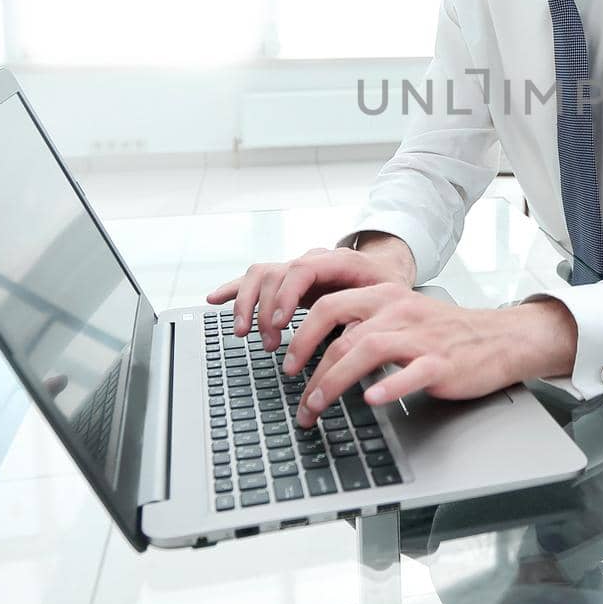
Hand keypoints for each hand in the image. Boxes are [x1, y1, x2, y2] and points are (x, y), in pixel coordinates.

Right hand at [204, 233, 414, 351]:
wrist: (385, 269)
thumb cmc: (386, 284)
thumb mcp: (387, 297)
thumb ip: (367, 312)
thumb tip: (348, 333)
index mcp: (338, 260)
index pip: (301, 270)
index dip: (286, 296)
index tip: (280, 324)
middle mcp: (312, 259)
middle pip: (275, 274)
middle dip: (266, 311)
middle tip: (271, 345)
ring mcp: (296, 266)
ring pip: (260, 275)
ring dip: (247, 305)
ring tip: (244, 333)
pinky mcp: (286, 278)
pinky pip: (253, 278)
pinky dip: (233, 289)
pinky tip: (214, 300)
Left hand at [284, 286, 577, 424]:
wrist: (500, 338)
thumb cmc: (447, 333)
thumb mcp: (403, 316)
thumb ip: (366, 325)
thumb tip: (322, 351)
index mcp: (385, 296)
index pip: (330, 306)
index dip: (301, 333)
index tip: (286, 362)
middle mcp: (399, 311)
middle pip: (341, 331)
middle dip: (310, 364)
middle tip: (296, 393)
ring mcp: (421, 337)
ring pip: (367, 351)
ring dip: (334, 380)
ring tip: (317, 406)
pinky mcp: (441, 362)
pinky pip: (410, 372)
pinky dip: (388, 386)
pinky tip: (372, 399)